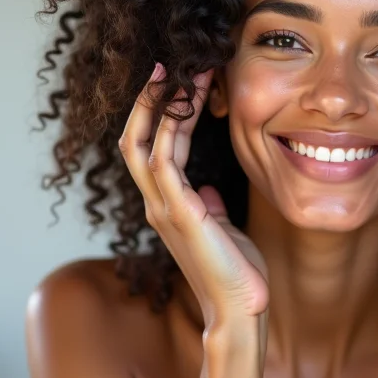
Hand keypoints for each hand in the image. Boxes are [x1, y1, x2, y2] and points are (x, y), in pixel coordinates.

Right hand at [118, 63, 268, 335]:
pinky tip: (187, 103)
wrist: (240, 310)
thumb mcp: (223, 231)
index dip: (162, 115)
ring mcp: (165, 208)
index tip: (181, 85)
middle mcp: (159, 203)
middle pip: (137, 140)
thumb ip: (209, 208)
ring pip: (145, 143)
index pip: (154, 149)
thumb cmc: (236, 273)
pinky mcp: (180, 213)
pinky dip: (170, 128)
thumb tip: (208, 191)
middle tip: (170, 67)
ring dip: (160, 106)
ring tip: (180, 73)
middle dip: (151, 101)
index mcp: (169, 206)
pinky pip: (165, 161)